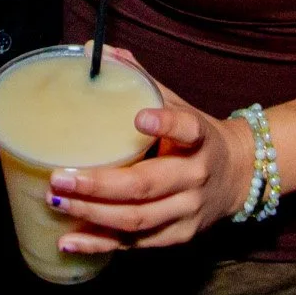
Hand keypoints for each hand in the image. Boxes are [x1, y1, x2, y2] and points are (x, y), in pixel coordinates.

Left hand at [46, 91, 255, 252]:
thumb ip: (136, 79)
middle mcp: (195, 177)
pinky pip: (135, 244)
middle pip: (146, 186)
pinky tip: (69, 240)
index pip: (188, 129)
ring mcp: (187, 211)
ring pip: (137, 219)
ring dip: (92, 214)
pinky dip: (100, 243)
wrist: (239, 175)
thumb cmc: (197, 135)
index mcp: (200, 137)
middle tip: (59, 177)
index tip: (140, 119)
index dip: (166, 124)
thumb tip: (89, 50)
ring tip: (56, 201)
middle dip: (99, 185)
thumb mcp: (177, 102)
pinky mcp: (177, 236)